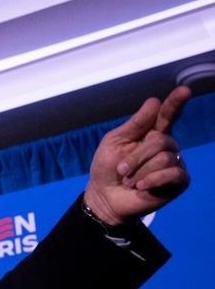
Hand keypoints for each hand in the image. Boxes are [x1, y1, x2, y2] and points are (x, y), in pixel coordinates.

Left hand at [84, 86, 190, 224]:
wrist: (105, 197)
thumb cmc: (108, 168)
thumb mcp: (114, 143)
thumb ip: (134, 124)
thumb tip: (154, 101)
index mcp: (152, 133)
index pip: (167, 115)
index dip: (175, 103)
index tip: (184, 91)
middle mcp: (167, 146)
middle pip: (160, 141)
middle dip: (136, 157)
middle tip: (121, 170)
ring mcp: (175, 163)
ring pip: (164, 158)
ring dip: (139, 172)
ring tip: (130, 181)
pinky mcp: (179, 181)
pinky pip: (172, 174)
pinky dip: (152, 180)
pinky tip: (141, 186)